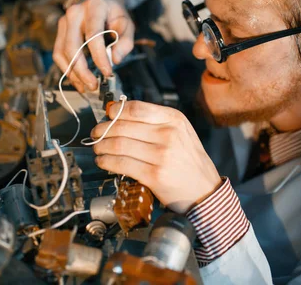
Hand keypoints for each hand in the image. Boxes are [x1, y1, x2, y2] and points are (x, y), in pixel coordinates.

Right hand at [53, 0, 134, 92]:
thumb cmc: (113, 12)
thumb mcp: (126, 22)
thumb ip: (125, 41)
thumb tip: (115, 60)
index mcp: (94, 7)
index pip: (93, 36)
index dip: (99, 57)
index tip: (107, 73)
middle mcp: (74, 13)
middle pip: (72, 46)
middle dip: (82, 70)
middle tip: (94, 85)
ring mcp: (63, 21)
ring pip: (61, 52)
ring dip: (73, 73)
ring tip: (86, 86)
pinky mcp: (59, 31)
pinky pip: (58, 54)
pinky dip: (67, 69)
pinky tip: (77, 80)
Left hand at [91, 101, 221, 213]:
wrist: (205, 191)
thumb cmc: (189, 162)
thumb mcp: (181, 132)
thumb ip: (156, 122)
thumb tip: (121, 115)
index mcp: (174, 119)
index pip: (136, 109)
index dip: (116, 111)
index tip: (108, 114)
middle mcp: (169, 134)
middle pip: (123, 126)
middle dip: (103, 130)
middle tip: (96, 134)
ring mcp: (162, 155)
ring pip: (119, 145)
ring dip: (102, 146)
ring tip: (98, 149)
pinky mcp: (154, 175)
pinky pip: (122, 164)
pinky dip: (107, 162)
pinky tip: (103, 162)